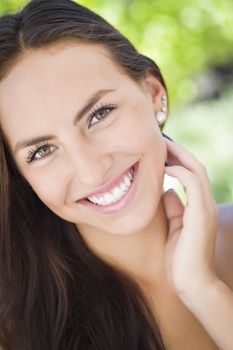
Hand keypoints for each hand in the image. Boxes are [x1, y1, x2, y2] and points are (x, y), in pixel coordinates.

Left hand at [162, 137, 218, 302]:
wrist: (191, 283)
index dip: (179, 160)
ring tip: (163, 145)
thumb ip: (174, 208)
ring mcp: (205, 209)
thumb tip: (167, 191)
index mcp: (200, 207)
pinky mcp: (200, 215)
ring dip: (180, 156)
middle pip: (196, 167)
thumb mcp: (175, 227)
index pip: (192, 175)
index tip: (160, 151)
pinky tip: (166, 168)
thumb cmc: (181, 258)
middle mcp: (206, 204)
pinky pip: (193, 184)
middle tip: (161, 140)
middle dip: (179, 152)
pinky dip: (181, 172)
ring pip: (198, 171)